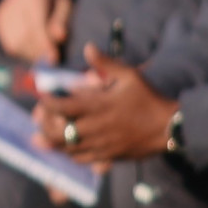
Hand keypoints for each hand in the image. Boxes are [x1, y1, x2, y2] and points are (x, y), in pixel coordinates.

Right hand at [0, 0, 72, 65]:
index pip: (36, 24)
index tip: (55, 58)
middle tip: (52, 61)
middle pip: (24, 36)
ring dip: (31, 54)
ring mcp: (3, 12)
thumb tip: (60, 37)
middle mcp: (13, 2)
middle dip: (39, 52)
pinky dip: (23, 52)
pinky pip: (9, 45)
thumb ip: (62, 20)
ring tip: (44, 55)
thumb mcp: (65, 4)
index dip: (45, 44)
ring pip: (15, 43)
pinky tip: (33, 49)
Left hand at [51, 48, 180, 166]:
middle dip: (44, 127)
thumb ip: (106, 63)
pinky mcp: (110, 156)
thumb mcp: (130, 76)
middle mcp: (96, 127)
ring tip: (41, 139)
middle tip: (37, 121)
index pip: (62, 106)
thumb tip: (88, 47)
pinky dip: (71, 155)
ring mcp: (102, 144)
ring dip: (53, 144)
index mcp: (99, 106)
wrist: (171, 127)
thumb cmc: (150, 99)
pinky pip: (84, 160)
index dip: (47, 103)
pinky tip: (67, 151)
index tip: (41, 97)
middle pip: (60, 132)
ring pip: (69, 149)